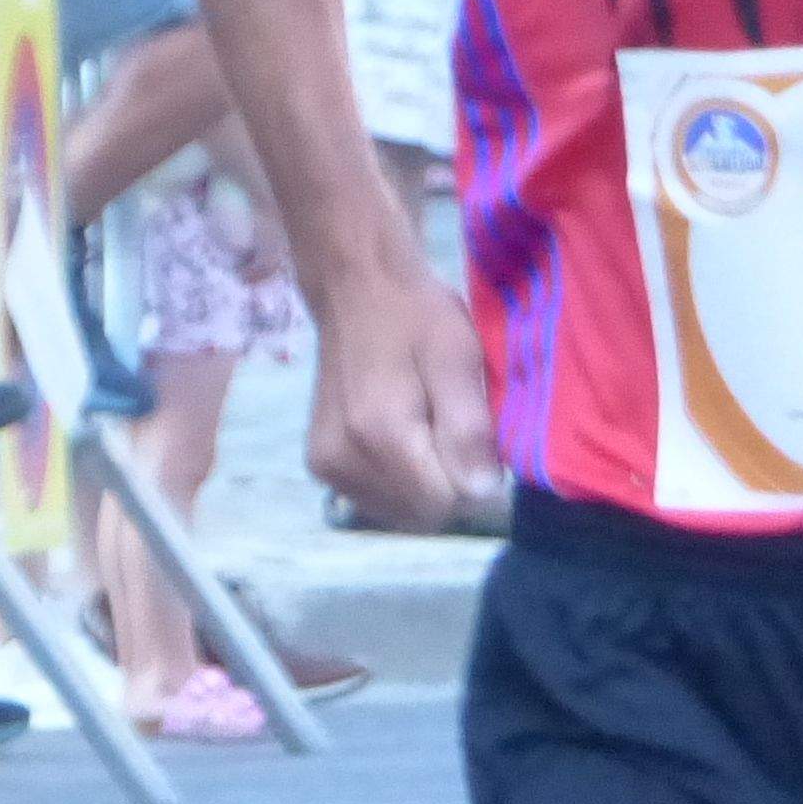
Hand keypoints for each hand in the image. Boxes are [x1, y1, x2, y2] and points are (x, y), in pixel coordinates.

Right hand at [304, 264, 503, 533]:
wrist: (356, 289)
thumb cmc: (417, 317)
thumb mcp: (458, 360)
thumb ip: (468, 429)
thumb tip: (482, 495)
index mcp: (380, 434)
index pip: (446, 502)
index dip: (474, 479)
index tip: (479, 439)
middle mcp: (343, 460)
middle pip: (422, 513)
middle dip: (450, 484)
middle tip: (453, 427)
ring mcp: (326, 467)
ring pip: (400, 512)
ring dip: (425, 485)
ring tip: (428, 428)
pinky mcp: (320, 465)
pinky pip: (376, 500)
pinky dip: (400, 482)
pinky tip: (406, 440)